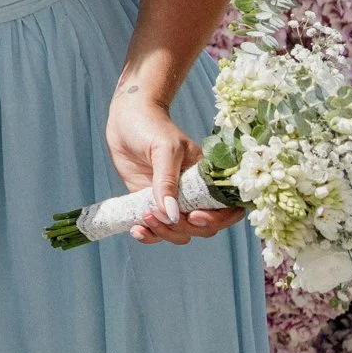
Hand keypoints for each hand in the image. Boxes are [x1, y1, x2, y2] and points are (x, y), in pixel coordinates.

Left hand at [106, 90, 241, 245]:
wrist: (125, 117)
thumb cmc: (151, 126)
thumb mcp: (164, 150)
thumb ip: (167, 182)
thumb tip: (172, 214)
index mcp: (207, 179)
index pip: (226, 210)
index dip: (216, 220)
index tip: (194, 216)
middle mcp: (194, 194)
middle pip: (203, 228)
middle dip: (183, 228)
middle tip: (157, 214)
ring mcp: (173, 201)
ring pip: (181, 232)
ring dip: (164, 233)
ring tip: (144, 218)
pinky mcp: (151, 203)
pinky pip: (157, 228)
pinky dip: (150, 235)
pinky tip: (137, 230)